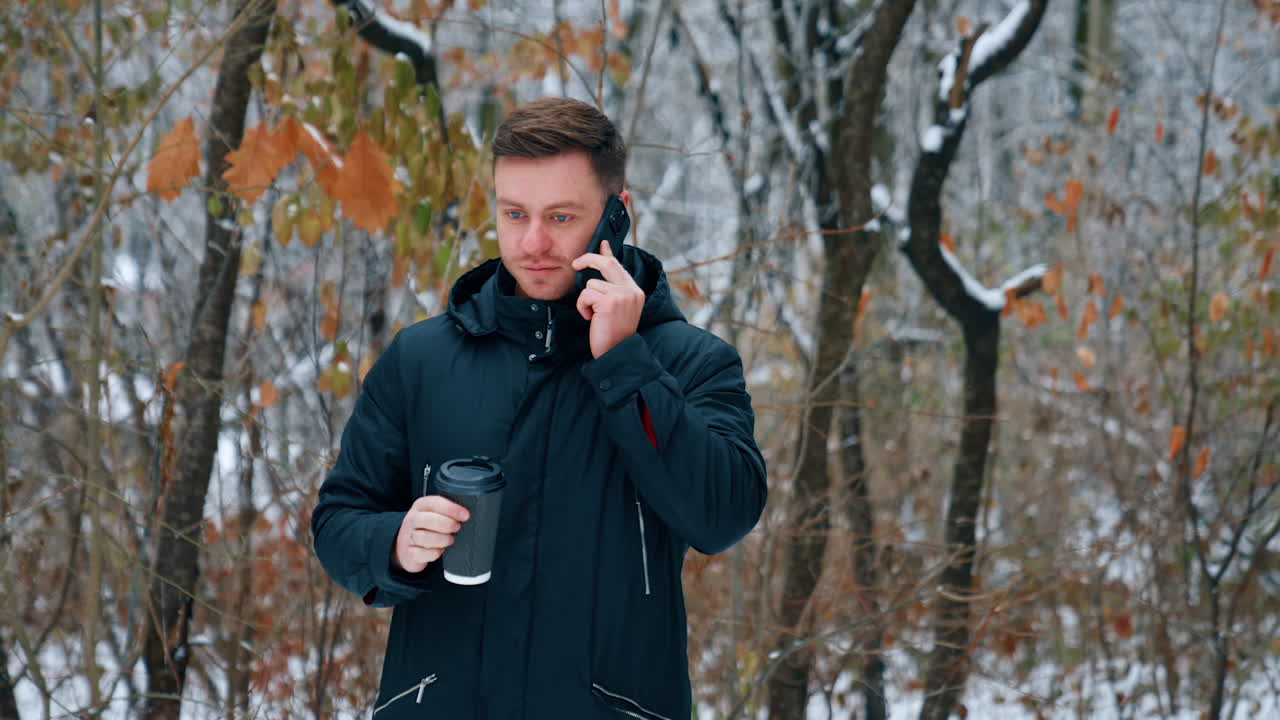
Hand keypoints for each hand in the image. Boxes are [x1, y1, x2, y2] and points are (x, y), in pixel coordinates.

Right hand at [393, 495, 469, 573]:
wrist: (408, 547)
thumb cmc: (427, 528)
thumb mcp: (435, 514)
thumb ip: (448, 511)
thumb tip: (466, 514)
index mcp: (420, 506)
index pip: (434, 502)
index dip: (451, 509)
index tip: (465, 515)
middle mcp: (412, 519)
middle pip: (428, 519)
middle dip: (447, 524)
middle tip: (457, 528)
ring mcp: (408, 536)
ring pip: (424, 537)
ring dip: (442, 540)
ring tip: (450, 540)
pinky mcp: (409, 552)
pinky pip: (421, 553)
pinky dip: (434, 553)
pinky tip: (439, 550)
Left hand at [572, 240, 644, 357]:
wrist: (618, 354)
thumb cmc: (614, 335)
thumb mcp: (618, 309)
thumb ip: (612, 290)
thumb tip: (601, 277)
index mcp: (635, 292)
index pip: (620, 266)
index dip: (608, 253)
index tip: (602, 243)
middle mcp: (631, 291)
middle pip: (607, 263)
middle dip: (589, 260)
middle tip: (576, 264)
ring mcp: (622, 295)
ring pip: (591, 284)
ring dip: (585, 300)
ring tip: (593, 316)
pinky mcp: (609, 301)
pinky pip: (585, 295)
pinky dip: (582, 307)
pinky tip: (591, 319)